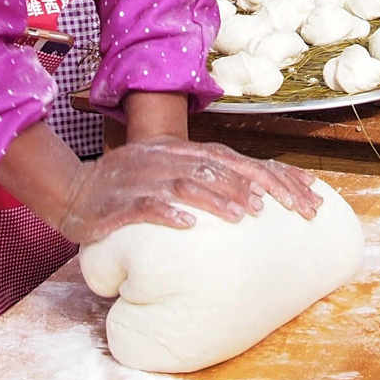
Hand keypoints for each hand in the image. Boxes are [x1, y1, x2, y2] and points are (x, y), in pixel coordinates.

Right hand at [48, 139, 321, 243]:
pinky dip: (167, 213)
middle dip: (260, 187)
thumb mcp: (166, 173)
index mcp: (182, 152)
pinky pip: (145, 205)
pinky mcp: (118, 201)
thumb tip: (255, 197)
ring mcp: (142, 177)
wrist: (70, 190)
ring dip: (218, 198)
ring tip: (245, 215)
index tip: (309, 197)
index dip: (275, 176)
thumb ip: (203, 179)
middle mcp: (167, 159)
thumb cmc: (126, 187)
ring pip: (186, 182)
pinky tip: (188, 227)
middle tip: (291, 210)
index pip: (237, 159)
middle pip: (221, 167)